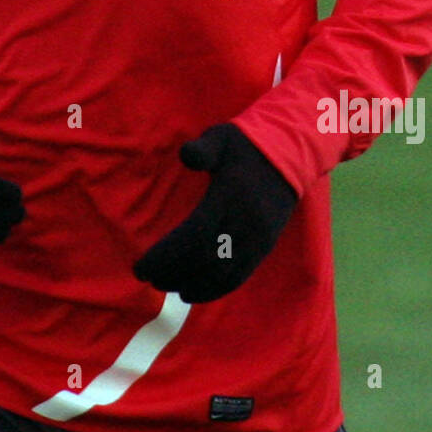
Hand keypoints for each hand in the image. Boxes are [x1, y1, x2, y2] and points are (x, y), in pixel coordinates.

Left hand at [133, 123, 296, 302]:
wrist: (290, 154)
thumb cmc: (246, 145)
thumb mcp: (222, 137)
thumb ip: (203, 148)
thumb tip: (186, 155)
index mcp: (230, 196)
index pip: (194, 235)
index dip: (167, 256)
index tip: (141, 267)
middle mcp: (245, 222)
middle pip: (205, 259)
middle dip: (174, 273)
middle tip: (148, 280)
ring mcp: (257, 237)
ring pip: (223, 273)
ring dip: (194, 286)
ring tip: (169, 288)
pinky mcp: (264, 246)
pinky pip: (240, 276)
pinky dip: (216, 289)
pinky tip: (195, 293)